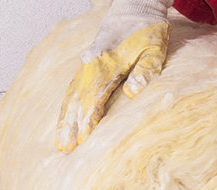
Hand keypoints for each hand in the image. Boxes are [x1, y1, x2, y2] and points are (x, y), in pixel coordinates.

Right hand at [57, 0, 172, 152]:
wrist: (135, 9)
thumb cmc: (147, 31)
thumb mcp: (155, 49)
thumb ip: (145, 70)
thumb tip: (132, 93)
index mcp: (107, 63)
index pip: (94, 97)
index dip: (88, 119)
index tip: (83, 139)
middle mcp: (92, 65)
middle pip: (77, 99)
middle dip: (70, 125)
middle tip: (65, 149)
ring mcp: (87, 65)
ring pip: (71, 95)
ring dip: (65, 119)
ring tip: (61, 142)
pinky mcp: (87, 66)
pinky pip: (73, 89)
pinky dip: (67, 107)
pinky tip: (65, 122)